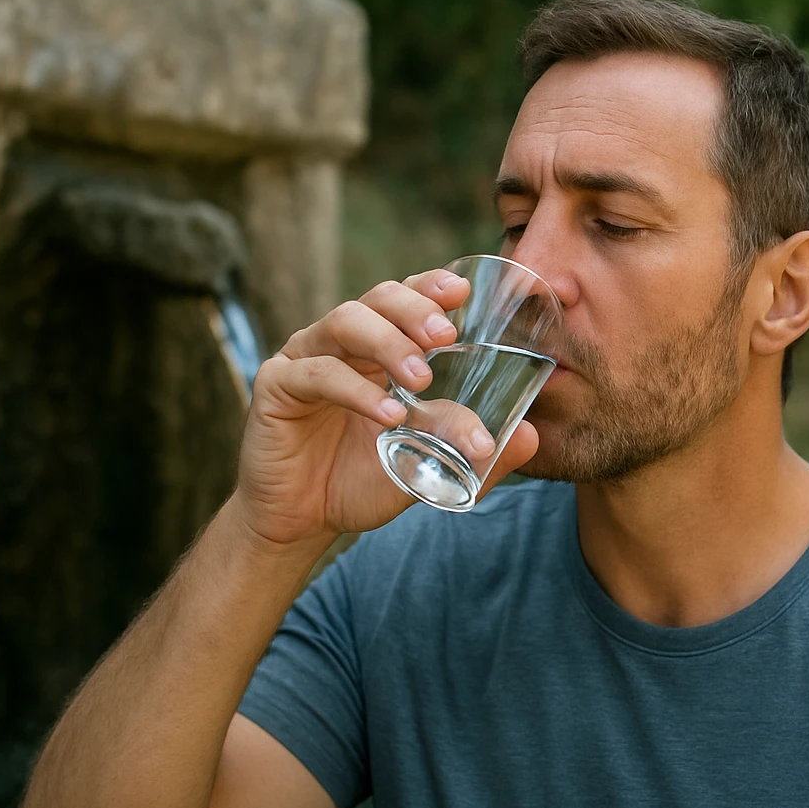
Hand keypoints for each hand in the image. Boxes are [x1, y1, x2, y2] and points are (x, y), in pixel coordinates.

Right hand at [229, 269, 539, 546]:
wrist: (303, 520)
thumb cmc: (363, 479)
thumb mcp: (427, 464)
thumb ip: (473, 450)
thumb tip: (533, 437)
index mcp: (377, 348)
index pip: (404, 300)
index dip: (429, 287)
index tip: (462, 292)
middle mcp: (341, 343)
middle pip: (376, 299)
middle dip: (414, 309)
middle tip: (445, 335)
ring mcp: (305, 358)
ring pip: (345, 322)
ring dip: (388, 344)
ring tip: (421, 377)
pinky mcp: (276, 386)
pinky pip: (316, 374)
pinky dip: (355, 390)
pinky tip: (386, 413)